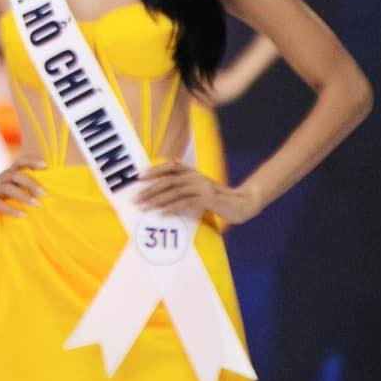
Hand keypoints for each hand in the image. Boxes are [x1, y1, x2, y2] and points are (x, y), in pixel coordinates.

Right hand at [0, 159, 45, 226]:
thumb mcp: (4, 194)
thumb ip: (18, 191)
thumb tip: (43, 195)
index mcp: (2, 177)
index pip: (17, 164)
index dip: (30, 162)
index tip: (46, 166)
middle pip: (14, 175)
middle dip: (31, 183)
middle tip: (44, 194)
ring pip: (7, 188)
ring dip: (23, 196)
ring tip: (37, 205)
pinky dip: (11, 209)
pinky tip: (23, 215)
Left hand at [136, 161, 259, 223]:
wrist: (243, 204)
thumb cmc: (219, 199)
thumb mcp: (200, 190)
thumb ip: (184, 189)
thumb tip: (160, 196)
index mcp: (193, 173)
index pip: (170, 166)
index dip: (154, 170)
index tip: (139, 177)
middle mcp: (195, 177)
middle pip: (167, 181)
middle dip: (149, 190)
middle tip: (136, 199)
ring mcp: (202, 187)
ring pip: (173, 192)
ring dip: (156, 201)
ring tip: (144, 208)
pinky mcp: (208, 198)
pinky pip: (185, 202)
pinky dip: (171, 208)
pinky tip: (162, 213)